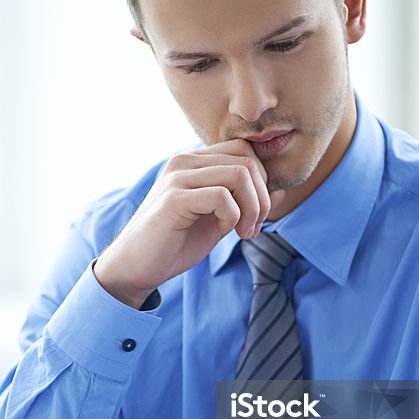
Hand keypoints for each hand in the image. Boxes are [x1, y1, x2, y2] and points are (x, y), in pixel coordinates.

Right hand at [94, 141, 277, 307]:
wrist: (137, 267)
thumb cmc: (176, 243)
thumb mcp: (220, 219)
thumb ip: (245, 202)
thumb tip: (281, 191)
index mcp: (194, 162)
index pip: (244, 151)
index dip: (262, 182)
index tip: (257, 215)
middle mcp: (184, 161)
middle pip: (247, 161)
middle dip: (262, 198)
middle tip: (254, 227)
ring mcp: (178, 177)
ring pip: (240, 175)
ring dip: (253, 209)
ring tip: (244, 232)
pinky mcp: (174, 198)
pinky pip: (222, 197)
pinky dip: (234, 217)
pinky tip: (225, 232)